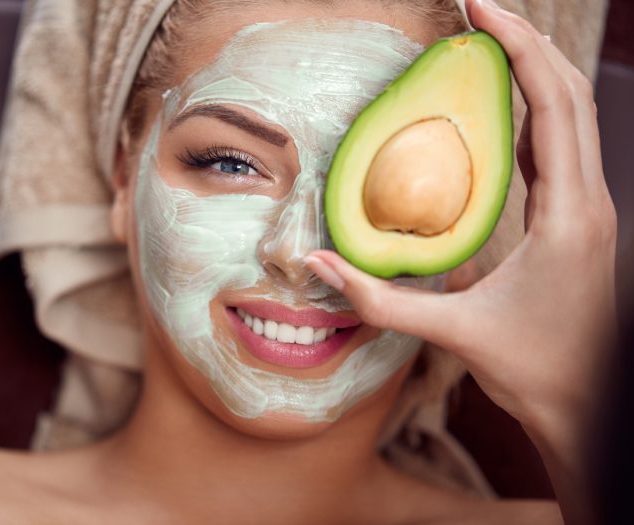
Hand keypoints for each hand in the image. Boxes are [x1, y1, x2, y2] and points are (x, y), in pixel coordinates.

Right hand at [305, 0, 616, 519]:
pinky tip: (500, 111)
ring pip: (573, 117)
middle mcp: (589, 201)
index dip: (519, 49)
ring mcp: (590, 208)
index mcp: (568, 216)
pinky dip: (535, 113)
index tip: (480, 11)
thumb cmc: (534, 370)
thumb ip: (380, 300)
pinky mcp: (579, 219)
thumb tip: (318, 265)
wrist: (588, 404)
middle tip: (478, 13)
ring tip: (488, 47)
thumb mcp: (453, 334)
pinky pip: (562, 147)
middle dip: (527, 44)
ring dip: (535, 73)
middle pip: (569, 95)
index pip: (550, 105)